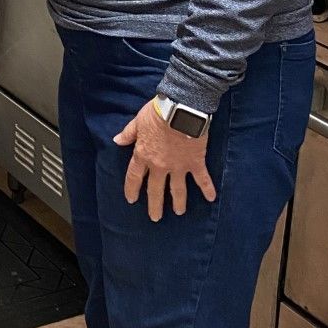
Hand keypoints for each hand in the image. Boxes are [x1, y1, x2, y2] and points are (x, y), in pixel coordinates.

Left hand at [113, 99, 216, 220]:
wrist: (180, 109)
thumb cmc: (157, 113)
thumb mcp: (138, 121)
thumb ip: (128, 133)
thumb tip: (116, 141)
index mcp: (143, 155)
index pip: (134, 177)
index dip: (132, 189)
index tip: (132, 200)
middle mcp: (159, 166)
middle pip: (155, 190)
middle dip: (155, 205)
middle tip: (155, 218)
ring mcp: (178, 167)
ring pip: (177, 190)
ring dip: (178, 202)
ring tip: (179, 212)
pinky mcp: (194, 163)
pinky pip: (202, 179)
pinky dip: (207, 189)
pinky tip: (211, 198)